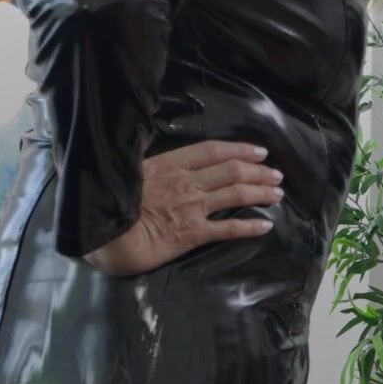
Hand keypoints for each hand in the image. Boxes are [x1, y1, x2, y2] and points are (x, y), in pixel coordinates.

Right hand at [81, 141, 283, 276]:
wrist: (105, 234)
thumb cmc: (110, 201)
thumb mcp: (132, 172)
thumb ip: (155, 166)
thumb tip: (169, 161)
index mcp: (171, 165)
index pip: (214, 151)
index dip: (240, 149)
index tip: (259, 152)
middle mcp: (188, 183)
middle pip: (233, 171)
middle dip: (259, 171)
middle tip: (276, 174)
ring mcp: (193, 207)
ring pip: (237, 194)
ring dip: (261, 192)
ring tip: (278, 193)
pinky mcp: (194, 233)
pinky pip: (229, 228)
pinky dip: (250, 226)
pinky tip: (266, 225)